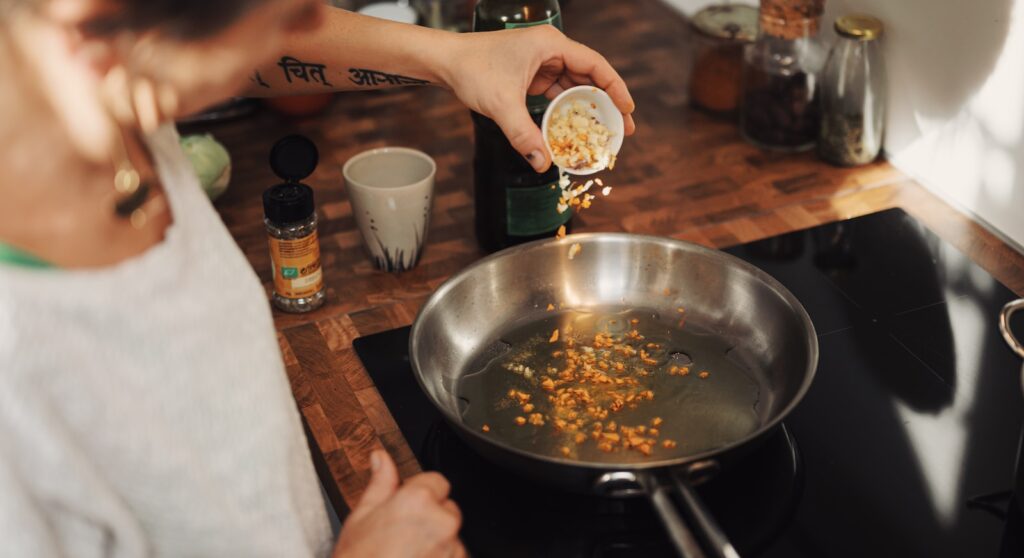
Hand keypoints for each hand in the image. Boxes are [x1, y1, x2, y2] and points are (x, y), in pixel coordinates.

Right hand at [333, 450, 464, 557]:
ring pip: (452, 538)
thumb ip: (380, 483)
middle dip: (431, 521)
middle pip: (448, 510)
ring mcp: (452, 549)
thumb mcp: (361, 517)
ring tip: (407, 557)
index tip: (408, 509)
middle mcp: (441, 522)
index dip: (421, 495)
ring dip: (437, 545)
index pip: (437, 481)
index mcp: (418, 500)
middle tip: (403, 538)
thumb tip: (381, 458)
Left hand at [439, 25, 635, 172]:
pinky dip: (565, 111)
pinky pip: (556, 93)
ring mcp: (540, 62)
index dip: (615, 88)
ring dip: (586, 109)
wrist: (444, 62)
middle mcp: (550, 50)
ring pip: (573, 87)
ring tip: (601, 133)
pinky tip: (573, 129)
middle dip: (605, 104)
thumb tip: (542, 163)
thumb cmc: (471, 69)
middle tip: (621, 130)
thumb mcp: (501, 104)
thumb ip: (523, 135)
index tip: (628, 111)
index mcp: (550, 45)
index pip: (595, 65)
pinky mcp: (531, 75)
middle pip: (589, 77)